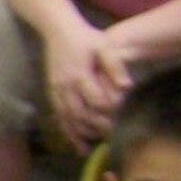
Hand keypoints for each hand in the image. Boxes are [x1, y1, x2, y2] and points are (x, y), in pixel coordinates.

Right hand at [42, 24, 122, 151]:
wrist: (58, 32)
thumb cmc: (85, 37)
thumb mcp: (104, 45)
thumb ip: (115, 65)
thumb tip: (127, 86)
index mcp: (80, 76)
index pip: (96, 100)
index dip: (109, 111)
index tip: (123, 117)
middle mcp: (66, 88)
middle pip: (81, 115)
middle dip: (96, 128)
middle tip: (112, 137)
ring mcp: (57, 93)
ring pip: (68, 120)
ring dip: (79, 135)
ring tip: (90, 149)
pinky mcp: (53, 95)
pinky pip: (60, 118)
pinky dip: (68, 133)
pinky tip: (77, 144)